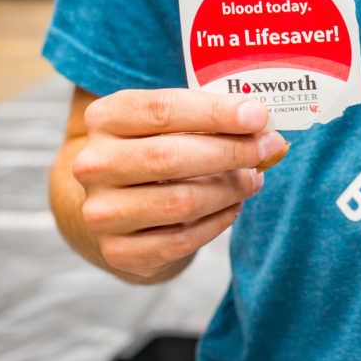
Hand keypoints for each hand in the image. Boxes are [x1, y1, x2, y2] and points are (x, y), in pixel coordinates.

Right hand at [72, 89, 286, 278]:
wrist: (118, 202)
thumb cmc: (155, 149)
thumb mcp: (170, 122)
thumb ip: (208, 119)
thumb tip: (260, 128)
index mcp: (104, 119)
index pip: (162, 110)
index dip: (215, 112)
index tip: (258, 115)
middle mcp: (93, 164)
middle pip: (170, 157)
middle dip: (230, 152)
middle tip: (268, 148)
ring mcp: (101, 212)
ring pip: (181, 202)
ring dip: (230, 190)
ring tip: (252, 179)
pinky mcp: (118, 251)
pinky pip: (182, 240)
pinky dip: (218, 222)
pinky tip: (232, 206)